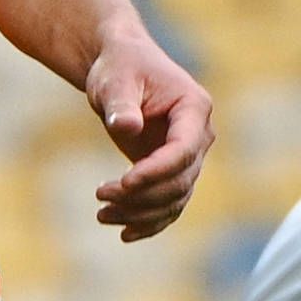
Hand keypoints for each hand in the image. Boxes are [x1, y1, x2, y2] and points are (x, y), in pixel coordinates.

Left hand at [82, 27, 212, 240]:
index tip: (123, 183)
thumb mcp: (116, 80)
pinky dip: (149, 222)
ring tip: (101, 214)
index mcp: (194, 108)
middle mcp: (199, 136)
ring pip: (174, 198)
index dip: (156, 171)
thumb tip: (127, 127)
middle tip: (100, 195)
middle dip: (142, 195)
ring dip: (140, 213)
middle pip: (180, 180)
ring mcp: (188, 156)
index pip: (184, 150)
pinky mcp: (172, 170)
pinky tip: (124, 233)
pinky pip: (169, 204)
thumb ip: (122, 103)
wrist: (122, 68)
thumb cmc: (120, 67)